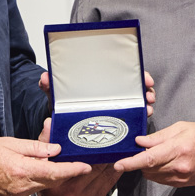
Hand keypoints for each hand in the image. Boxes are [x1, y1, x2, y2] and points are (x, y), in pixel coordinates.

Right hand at [0, 136, 90, 195]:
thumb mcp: (9, 144)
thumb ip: (34, 148)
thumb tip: (53, 149)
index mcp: (22, 171)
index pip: (55, 172)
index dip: (73, 170)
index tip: (86, 166)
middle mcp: (23, 187)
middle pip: (52, 180)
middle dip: (65, 171)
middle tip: (75, 159)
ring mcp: (19, 194)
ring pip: (43, 185)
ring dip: (51, 174)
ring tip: (54, 161)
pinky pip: (33, 188)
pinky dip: (39, 179)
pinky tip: (36, 169)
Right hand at [34, 118, 120, 195]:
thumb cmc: (49, 188)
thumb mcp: (41, 166)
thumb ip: (44, 143)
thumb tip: (49, 123)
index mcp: (56, 177)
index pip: (74, 157)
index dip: (87, 146)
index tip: (95, 134)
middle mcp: (71, 188)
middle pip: (93, 163)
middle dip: (102, 149)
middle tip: (111, 136)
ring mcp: (84, 195)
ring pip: (103, 171)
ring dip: (112, 158)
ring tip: (117, 145)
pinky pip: (109, 181)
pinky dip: (116, 169)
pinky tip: (119, 160)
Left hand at [40, 70, 156, 118]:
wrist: (62, 122)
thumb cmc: (63, 103)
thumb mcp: (56, 94)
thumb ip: (50, 86)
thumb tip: (45, 78)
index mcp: (100, 81)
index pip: (123, 72)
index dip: (137, 74)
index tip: (145, 78)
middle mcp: (111, 91)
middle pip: (135, 86)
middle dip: (146, 89)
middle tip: (149, 94)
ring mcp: (116, 105)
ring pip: (137, 101)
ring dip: (146, 103)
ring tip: (148, 107)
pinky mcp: (116, 120)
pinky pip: (132, 116)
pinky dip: (141, 115)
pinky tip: (144, 116)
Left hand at [113, 121, 194, 186]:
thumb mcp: (181, 128)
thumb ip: (158, 136)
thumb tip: (141, 142)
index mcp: (178, 149)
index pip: (148, 159)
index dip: (131, 162)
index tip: (119, 164)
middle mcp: (179, 167)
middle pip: (148, 168)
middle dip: (139, 160)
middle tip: (141, 149)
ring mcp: (181, 178)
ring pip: (152, 175)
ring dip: (147, 166)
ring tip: (156, 154)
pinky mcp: (182, 184)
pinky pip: (161, 179)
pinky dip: (156, 171)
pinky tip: (163, 161)